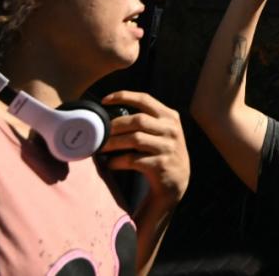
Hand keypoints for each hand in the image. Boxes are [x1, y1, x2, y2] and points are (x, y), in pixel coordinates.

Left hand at [100, 90, 188, 211]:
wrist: (177, 181)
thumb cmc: (162, 152)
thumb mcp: (163, 131)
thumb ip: (148, 120)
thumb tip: (113, 116)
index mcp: (170, 116)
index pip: (145, 99)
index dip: (124, 96)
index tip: (105, 100)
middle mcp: (171, 129)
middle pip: (138, 120)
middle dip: (115, 125)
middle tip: (101, 133)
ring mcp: (167, 147)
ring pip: (135, 139)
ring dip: (114, 143)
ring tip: (102, 148)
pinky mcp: (160, 164)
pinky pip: (133, 160)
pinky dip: (118, 161)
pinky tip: (111, 163)